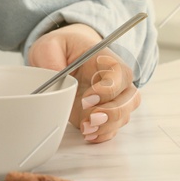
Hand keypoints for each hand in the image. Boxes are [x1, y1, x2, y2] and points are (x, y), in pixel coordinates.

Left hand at [25, 23, 142, 143]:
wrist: (61, 58)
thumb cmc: (61, 49)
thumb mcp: (49, 46)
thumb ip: (51, 58)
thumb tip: (55, 77)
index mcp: (106, 60)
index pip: (120, 74)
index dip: (109, 89)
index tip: (88, 98)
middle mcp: (115, 81)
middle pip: (130, 99)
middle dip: (112, 113)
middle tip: (91, 118)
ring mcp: (111, 100)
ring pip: (123, 116)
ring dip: (106, 126)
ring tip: (86, 128)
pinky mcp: (103, 115)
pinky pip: (112, 129)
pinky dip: (102, 135)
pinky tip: (88, 134)